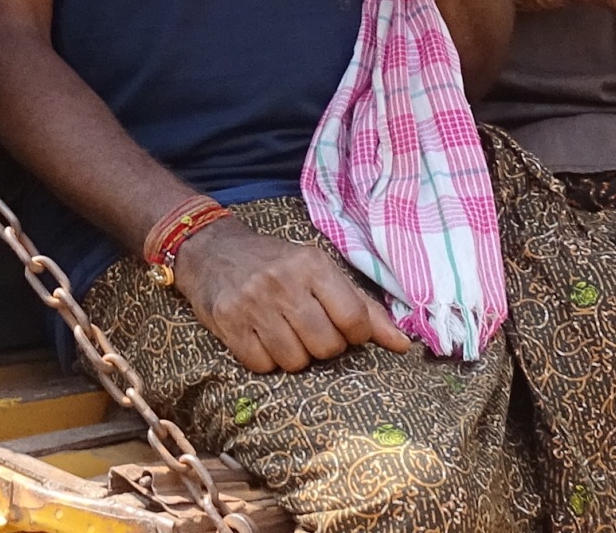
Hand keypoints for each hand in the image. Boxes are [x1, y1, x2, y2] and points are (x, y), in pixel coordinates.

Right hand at [172, 216, 417, 372]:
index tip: (343, 329)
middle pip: (327, 347)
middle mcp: (283, 282)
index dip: (354, 335)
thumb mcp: (320, 271)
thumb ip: (364, 307)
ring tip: (284, 332)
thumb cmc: (276, 263)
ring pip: (296, 362)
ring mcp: (253, 303)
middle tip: (309, 329)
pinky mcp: (227, 322)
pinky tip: (260, 338)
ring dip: (294, 356)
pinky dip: (266, 360)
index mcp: (313, 265)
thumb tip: (404, 346)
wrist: (212, 248)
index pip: (354, 320)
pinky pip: (262, 366)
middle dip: (323, 346)